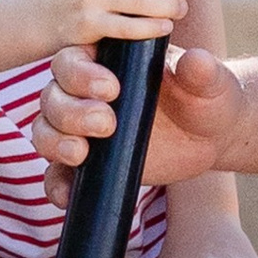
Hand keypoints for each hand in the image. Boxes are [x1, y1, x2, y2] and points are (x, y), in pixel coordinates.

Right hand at [33, 39, 246, 204]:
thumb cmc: (206, 96)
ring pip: (45, 131)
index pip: (73, 60)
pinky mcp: (88, 163)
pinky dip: (56, 185)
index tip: (112, 88)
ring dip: (55, 142)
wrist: (211, 133)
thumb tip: (195, 61)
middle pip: (52, 97)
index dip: (81, 74)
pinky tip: (66, 196)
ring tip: (81, 154)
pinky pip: (57, 174)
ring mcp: (82, 129)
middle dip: (70, 112)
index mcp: (105, 60)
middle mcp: (84, 92)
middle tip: (107, 124)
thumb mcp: (208, 82)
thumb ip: (200, 71)